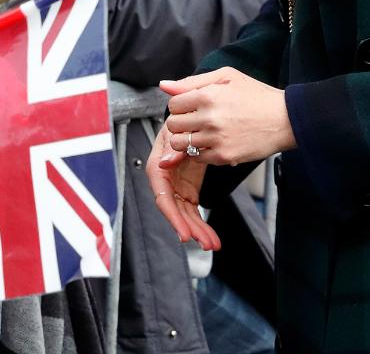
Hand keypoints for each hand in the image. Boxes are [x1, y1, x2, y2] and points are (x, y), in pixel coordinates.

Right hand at [147, 123, 219, 249]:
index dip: (173, 217)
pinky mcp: (187, 191)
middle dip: (191, 229)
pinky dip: (202, 224)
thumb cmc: (177, 126)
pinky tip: (210, 237)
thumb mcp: (173, 133)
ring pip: (186, 215)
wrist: (189, 124)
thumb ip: (172, 148)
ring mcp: (176, 188)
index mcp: (157, 169)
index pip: (163, 198)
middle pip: (176, 211)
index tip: (185, 233)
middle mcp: (165, 182)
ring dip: (199, 231)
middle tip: (205, 243)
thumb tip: (165, 163)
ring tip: (212, 244)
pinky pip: (193, 212)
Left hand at [161, 67, 295, 165]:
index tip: (192, 108)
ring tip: (203, 133)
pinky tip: (214, 142)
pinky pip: (197, 157)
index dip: (181, 106)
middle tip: (196, 122)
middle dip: (181, 123)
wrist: (287, 119)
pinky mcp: (224, 156)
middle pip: (173, 125)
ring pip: (181, 144)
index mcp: (207, 95)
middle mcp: (209, 118)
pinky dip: (201, 151)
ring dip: (188, 139)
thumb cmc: (257, 96)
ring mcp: (216, 139)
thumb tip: (164, 85)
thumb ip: (192, 81)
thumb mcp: (226, 76)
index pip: (173, 104)